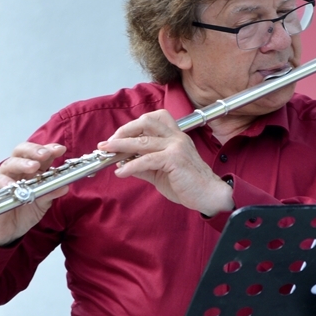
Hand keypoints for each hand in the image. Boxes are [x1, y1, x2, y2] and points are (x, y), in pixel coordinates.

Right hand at [0, 142, 67, 245]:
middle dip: (35, 151)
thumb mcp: (42, 204)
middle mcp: (16, 171)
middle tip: (45, 154)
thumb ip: (51, 193)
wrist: (5, 232)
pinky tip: (12, 185)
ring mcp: (2, 178)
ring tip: (33, 166)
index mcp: (31, 171)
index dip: (49, 149)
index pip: (39, 155)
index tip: (60, 149)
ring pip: (10, 164)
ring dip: (22, 163)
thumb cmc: (22, 213)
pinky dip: (4, 182)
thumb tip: (65, 186)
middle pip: (22, 152)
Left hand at [97, 110, 233, 215]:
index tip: (117, 137)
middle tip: (109, 142)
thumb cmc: (188, 184)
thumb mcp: (161, 172)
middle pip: (146, 122)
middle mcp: (176, 137)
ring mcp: (176, 146)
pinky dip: (130, 166)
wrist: (209, 195)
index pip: (152, 120)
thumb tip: (123, 163)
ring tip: (107, 152)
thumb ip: (144, 166)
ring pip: (143, 141)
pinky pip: (146, 160)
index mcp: (175, 137)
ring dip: (121, 145)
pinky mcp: (174, 159)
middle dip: (124, 130)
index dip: (132, 126)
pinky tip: (121, 172)